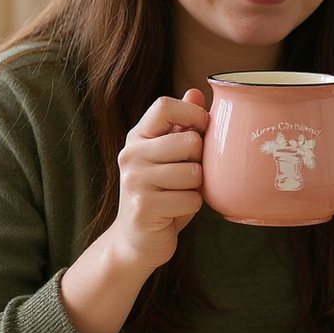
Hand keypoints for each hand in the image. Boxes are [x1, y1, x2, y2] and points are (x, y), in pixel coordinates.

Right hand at [113, 88, 208, 270]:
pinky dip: (191, 207)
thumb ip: (181, 126)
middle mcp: (131, 155)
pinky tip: (175, 211)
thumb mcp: (171, 157)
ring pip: (193, 172)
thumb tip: (196, 91)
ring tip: (179, 194)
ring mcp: (134, 180)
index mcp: (138, 137)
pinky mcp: (143, 207)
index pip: (165, 106)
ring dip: (196, 187)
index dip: (192, 114)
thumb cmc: (162, 195)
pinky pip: (191, 199)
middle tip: (188, 175)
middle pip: (188, 140)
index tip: (202, 129)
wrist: (137, 241)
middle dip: (199, 161)